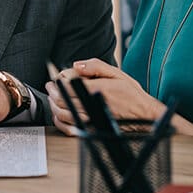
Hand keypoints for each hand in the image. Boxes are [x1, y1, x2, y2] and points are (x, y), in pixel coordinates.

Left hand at [47, 58, 162, 135]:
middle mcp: (91, 104)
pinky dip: (61, 119)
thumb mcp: (117, 73)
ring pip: (62, 113)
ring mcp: (90, 117)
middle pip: (61, 99)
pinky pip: (69, 126)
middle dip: (52, 91)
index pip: (67, 84)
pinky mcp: (91, 127)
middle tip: (50, 86)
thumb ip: (96, 66)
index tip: (56, 77)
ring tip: (53, 97)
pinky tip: (60, 113)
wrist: (143, 115)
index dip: (58, 80)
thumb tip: (77, 65)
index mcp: (96, 88)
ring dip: (54, 105)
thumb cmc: (131, 94)